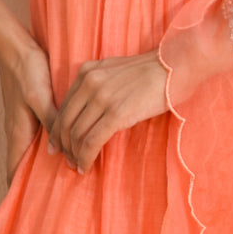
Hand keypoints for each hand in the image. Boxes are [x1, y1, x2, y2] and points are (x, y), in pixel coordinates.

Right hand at [0, 40, 57, 183]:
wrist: (13, 44)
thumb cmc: (26, 69)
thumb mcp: (40, 96)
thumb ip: (51, 122)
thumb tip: (59, 150)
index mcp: (18, 133)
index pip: (14, 173)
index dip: (21, 192)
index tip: (35, 209)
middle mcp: (18, 131)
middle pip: (24, 165)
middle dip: (37, 180)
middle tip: (60, 194)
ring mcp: (23, 121)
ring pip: (33, 151)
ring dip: (45, 163)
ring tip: (67, 172)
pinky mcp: (30, 109)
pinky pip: (39, 135)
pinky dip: (50, 144)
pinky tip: (66, 143)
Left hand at [49, 51, 167, 173]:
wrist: (175, 67)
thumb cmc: (151, 72)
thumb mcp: (115, 72)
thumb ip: (98, 85)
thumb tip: (87, 111)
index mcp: (88, 72)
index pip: (64, 106)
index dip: (58, 129)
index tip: (57, 144)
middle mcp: (90, 82)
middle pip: (66, 121)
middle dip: (62, 145)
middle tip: (64, 159)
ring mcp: (102, 97)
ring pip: (76, 134)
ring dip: (74, 154)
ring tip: (76, 165)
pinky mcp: (117, 113)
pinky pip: (92, 141)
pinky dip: (85, 157)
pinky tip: (86, 166)